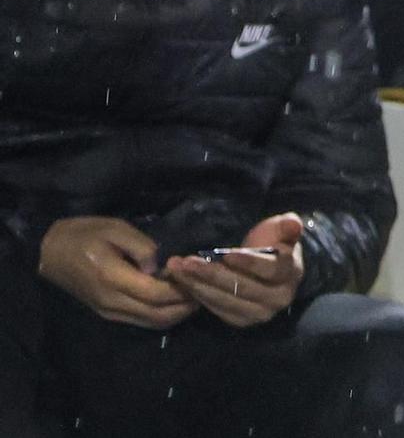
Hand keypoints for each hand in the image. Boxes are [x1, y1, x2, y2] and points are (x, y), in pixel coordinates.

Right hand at [38, 216, 197, 328]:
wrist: (49, 253)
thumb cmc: (84, 235)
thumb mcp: (116, 229)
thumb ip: (143, 248)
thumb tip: (163, 266)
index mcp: (113, 279)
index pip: (157, 294)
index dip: (182, 288)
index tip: (199, 275)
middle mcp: (112, 303)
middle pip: (158, 315)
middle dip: (186, 305)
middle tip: (206, 288)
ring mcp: (109, 312)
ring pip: (152, 322)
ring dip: (177, 313)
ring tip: (195, 294)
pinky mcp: (108, 313)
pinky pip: (142, 321)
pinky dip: (162, 314)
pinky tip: (175, 300)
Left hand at [162, 213, 306, 328]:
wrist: (271, 270)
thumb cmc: (275, 244)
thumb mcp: (282, 229)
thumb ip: (288, 225)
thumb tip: (293, 224)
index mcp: (290, 274)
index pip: (270, 270)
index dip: (249, 263)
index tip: (226, 254)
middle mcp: (278, 299)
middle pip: (242, 287)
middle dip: (212, 274)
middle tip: (186, 262)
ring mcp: (259, 313)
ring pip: (226, 300)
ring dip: (198, 285)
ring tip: (177, 270)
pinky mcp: (241, 321)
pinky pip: (218, 309)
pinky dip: (199, 296)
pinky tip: (184, 283)